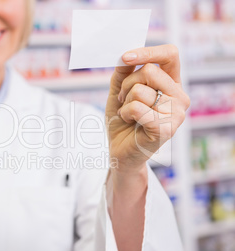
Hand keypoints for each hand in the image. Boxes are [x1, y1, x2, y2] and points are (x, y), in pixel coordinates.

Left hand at [106, 45, 189, 173]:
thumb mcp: (119, 91)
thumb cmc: (123, 120)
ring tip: (128, 114)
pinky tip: (129, 122)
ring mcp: (176, 113)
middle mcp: (179, 96)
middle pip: (150, 70)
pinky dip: (125, 113)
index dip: (148, 52)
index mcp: (171, 83)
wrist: (120, 150)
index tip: (126, 57)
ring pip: (140, 90)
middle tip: (124, 99)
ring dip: (125, 102)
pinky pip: (136, 108)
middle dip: (127, 84)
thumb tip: (126, 56)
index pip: (170, 55)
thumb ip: (123, 72)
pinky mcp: (166, 128)